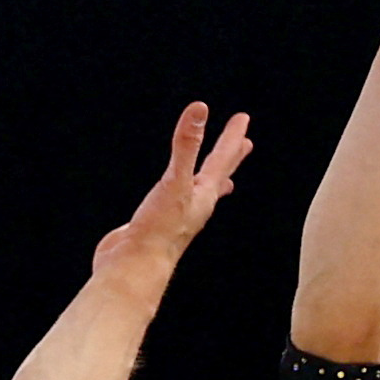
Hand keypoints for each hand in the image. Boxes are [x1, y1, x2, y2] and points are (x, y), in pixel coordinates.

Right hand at [89, 100, 252, 280]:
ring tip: (220, 178)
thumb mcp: (175, 181)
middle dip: (230, 159)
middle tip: (244, 145)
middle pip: (219, 177)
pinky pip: (174, 204)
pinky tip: (171, 200)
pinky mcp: (157, 226)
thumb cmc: (158, 230)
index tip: (242, 119)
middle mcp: (195, 206)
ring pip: (200, 194)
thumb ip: (186, 145)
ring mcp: (177, 218)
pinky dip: (180, 196)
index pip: (222, 159)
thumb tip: (199, 110)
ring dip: (212, 181)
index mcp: (203, 195)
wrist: (134, 268)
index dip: (231, 137)